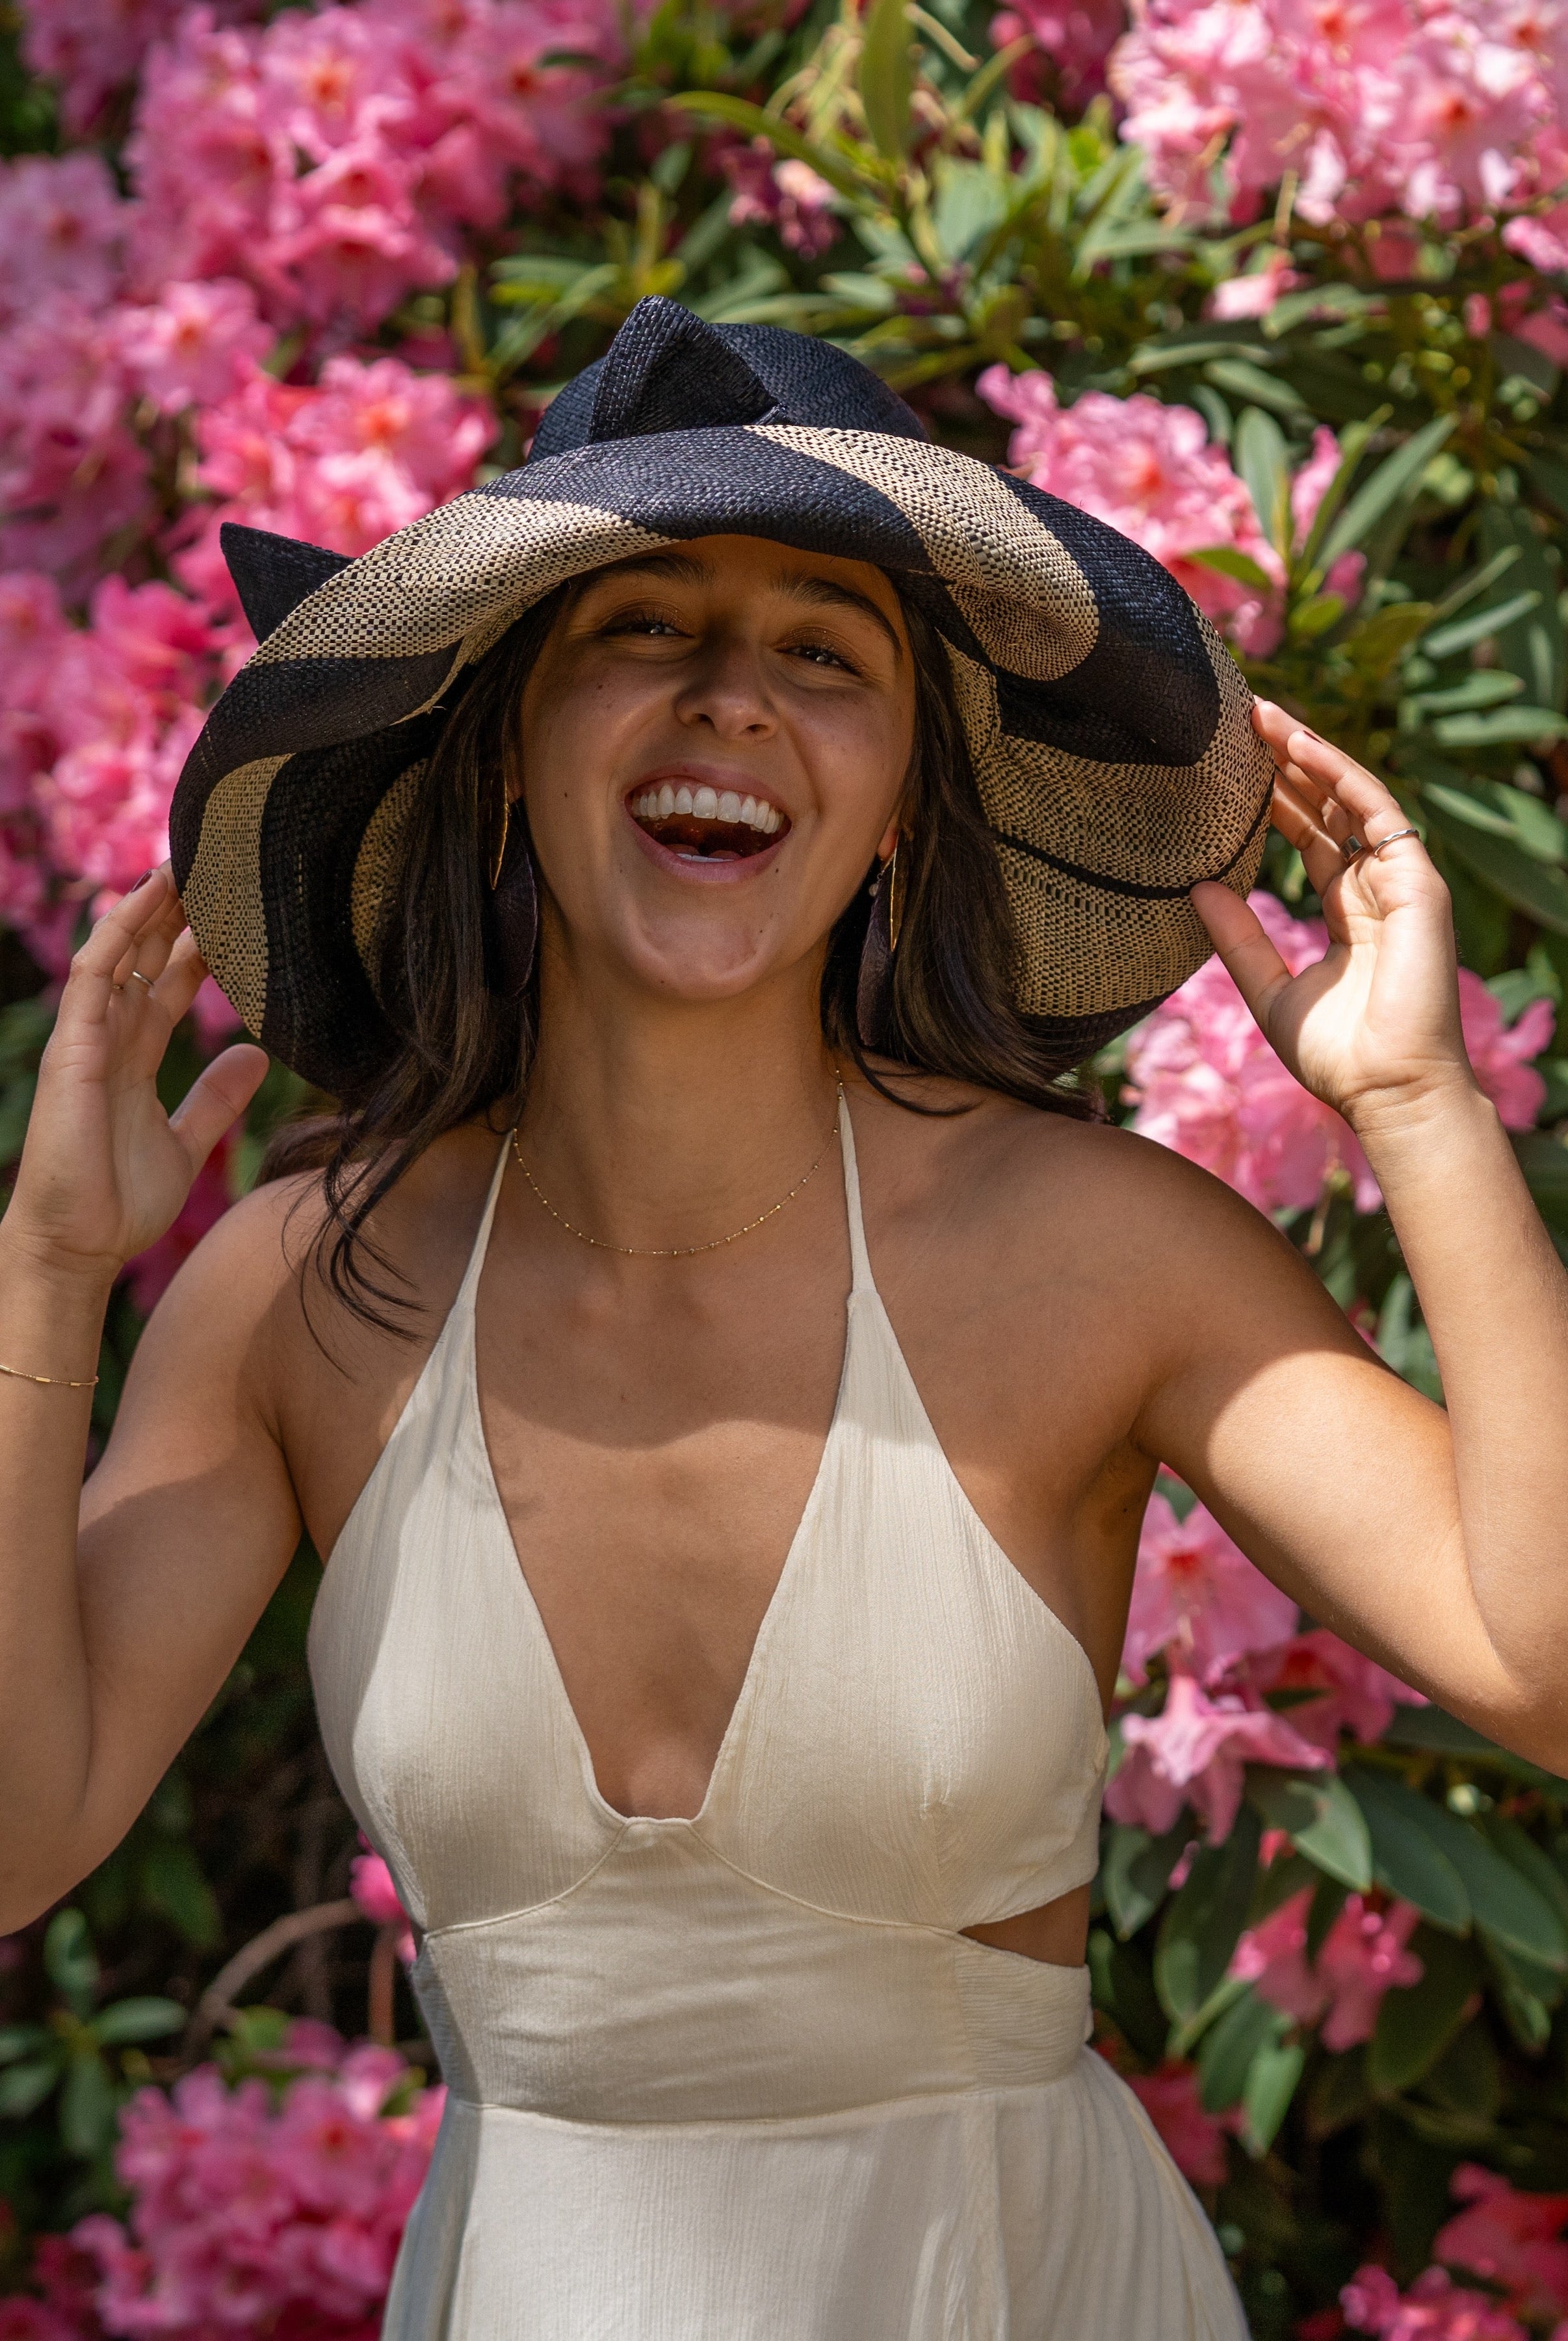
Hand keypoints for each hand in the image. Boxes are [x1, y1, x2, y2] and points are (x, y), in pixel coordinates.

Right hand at [3, 870, 268, 1284]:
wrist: (79, 1246)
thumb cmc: (121, 1203)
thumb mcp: (187, 1143)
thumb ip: (217, 1100)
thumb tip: (257, 1058)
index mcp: (136, 1056)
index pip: (169, 983)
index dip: (200, 946)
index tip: (240, 912)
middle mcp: (111, 1038)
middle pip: (147, 957)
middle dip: (180, 913)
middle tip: (222, 867)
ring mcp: (88, 1038)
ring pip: (121, 951)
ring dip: (151, 906)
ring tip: (189, 860)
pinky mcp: (73, 1046)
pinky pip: (95, 974)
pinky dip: (119, 932)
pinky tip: (146, 896)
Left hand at [1190, 703, 1473, 1134]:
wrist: (1387, 1092)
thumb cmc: (1336, 1057)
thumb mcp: (1268, 989)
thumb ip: (1238, 939)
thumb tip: (1196, 888)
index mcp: (1346, 913)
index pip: (1309, 837)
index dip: (1274, 799)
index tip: (1231, 767)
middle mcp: (1374, 889)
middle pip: (1328, 808)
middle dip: (1286, 763)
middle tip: (1239, 719)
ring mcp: (1398, 882)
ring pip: (1350, 799)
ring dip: (1308, 754)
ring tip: (1262, 714)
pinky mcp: (1415, 883)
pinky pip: (1376, 812)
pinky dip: (1338, 775)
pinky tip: (1299, 747)